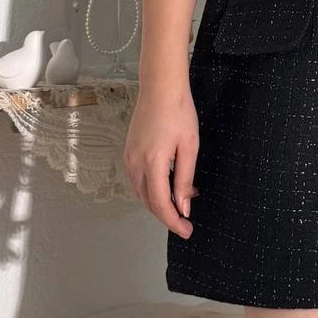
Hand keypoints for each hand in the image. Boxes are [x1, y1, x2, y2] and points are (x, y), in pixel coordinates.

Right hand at [123, 82, 199, 238]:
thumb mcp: (189, 146)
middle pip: (148, 201)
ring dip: (160, 201)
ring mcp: (129, 157)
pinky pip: (138, 180)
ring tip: (183, 198)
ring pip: (142, 192)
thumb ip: (185, 179)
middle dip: (167, 214)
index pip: (160, 203)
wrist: (161, 87)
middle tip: (187, 221)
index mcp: (152, 162)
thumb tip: (183, 207)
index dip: (173, 221)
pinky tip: (169, 184)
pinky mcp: (128, 152)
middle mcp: (135, 163)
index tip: (186, 230)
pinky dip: (152, 188)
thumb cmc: (179, 111)